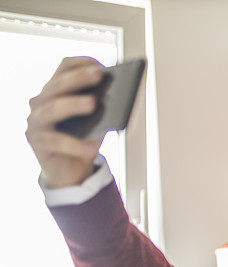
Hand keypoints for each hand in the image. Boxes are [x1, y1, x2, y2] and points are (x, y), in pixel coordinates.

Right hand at [26, 56, 104, 187]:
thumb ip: (102, 108)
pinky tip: (93, 146)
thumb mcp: (96, 121)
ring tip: (94, 103)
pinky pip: (58, 141)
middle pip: (58, 85)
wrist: (70, 169)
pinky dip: (76, 144)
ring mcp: (36, 120)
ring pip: (53, 109)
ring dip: (74, 104)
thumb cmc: (84, 138)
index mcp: (56, 89)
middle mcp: (41, 101)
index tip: (101, 63)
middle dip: (79, 78)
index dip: (82, 62)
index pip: (64, 67)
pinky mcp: (37, 142)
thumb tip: (116, 100)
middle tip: (99, 74)